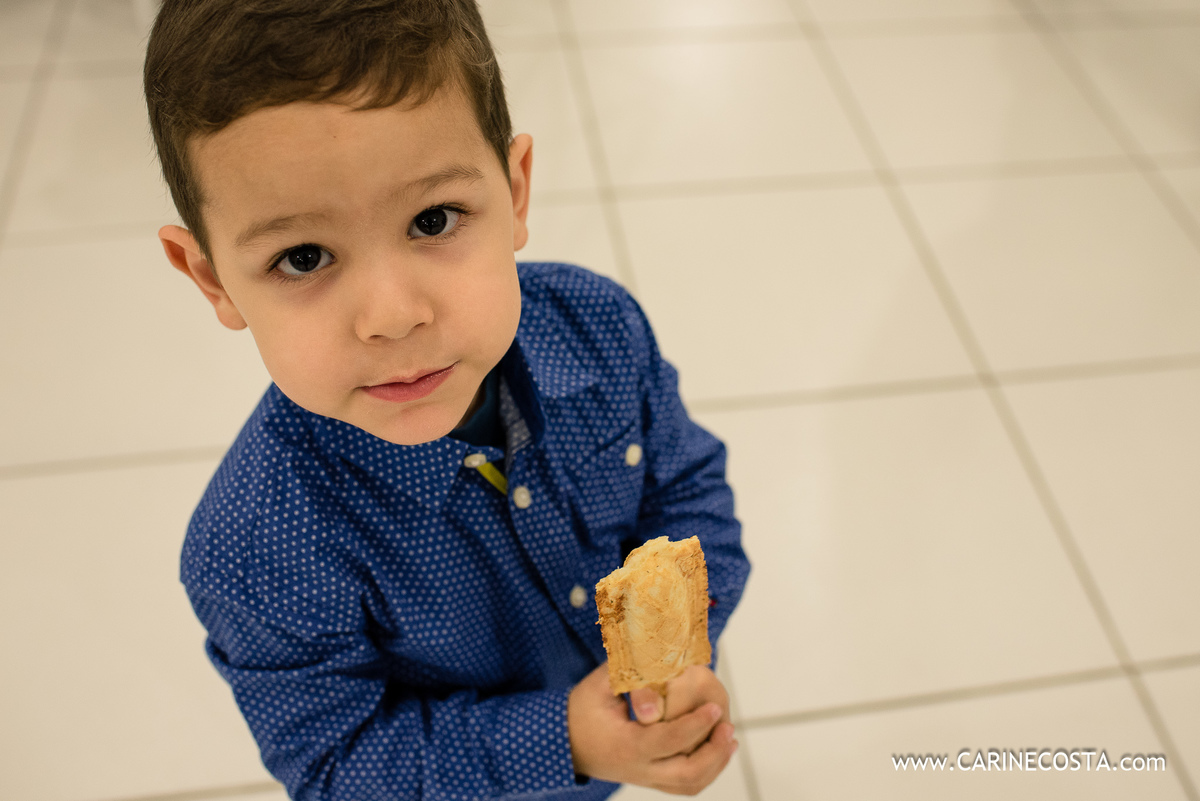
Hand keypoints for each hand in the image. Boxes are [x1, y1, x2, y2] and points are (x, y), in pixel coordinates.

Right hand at [567, 663, 737, 794]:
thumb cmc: (582, 708)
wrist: (564, 741)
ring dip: (714, 764)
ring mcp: (644, 778)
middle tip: (728, 726)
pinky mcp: (649, 780)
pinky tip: (718, 750)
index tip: (715, 707)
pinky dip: (705, 771)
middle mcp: (637, 769)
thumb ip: (631, 675)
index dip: (695, 725)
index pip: (668, 741)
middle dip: (713, 752)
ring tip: (730, 738)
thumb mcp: (600, 685)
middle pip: (686, 774)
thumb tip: (665, 663)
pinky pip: (682, 785)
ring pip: (688, 784)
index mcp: (626, 746)